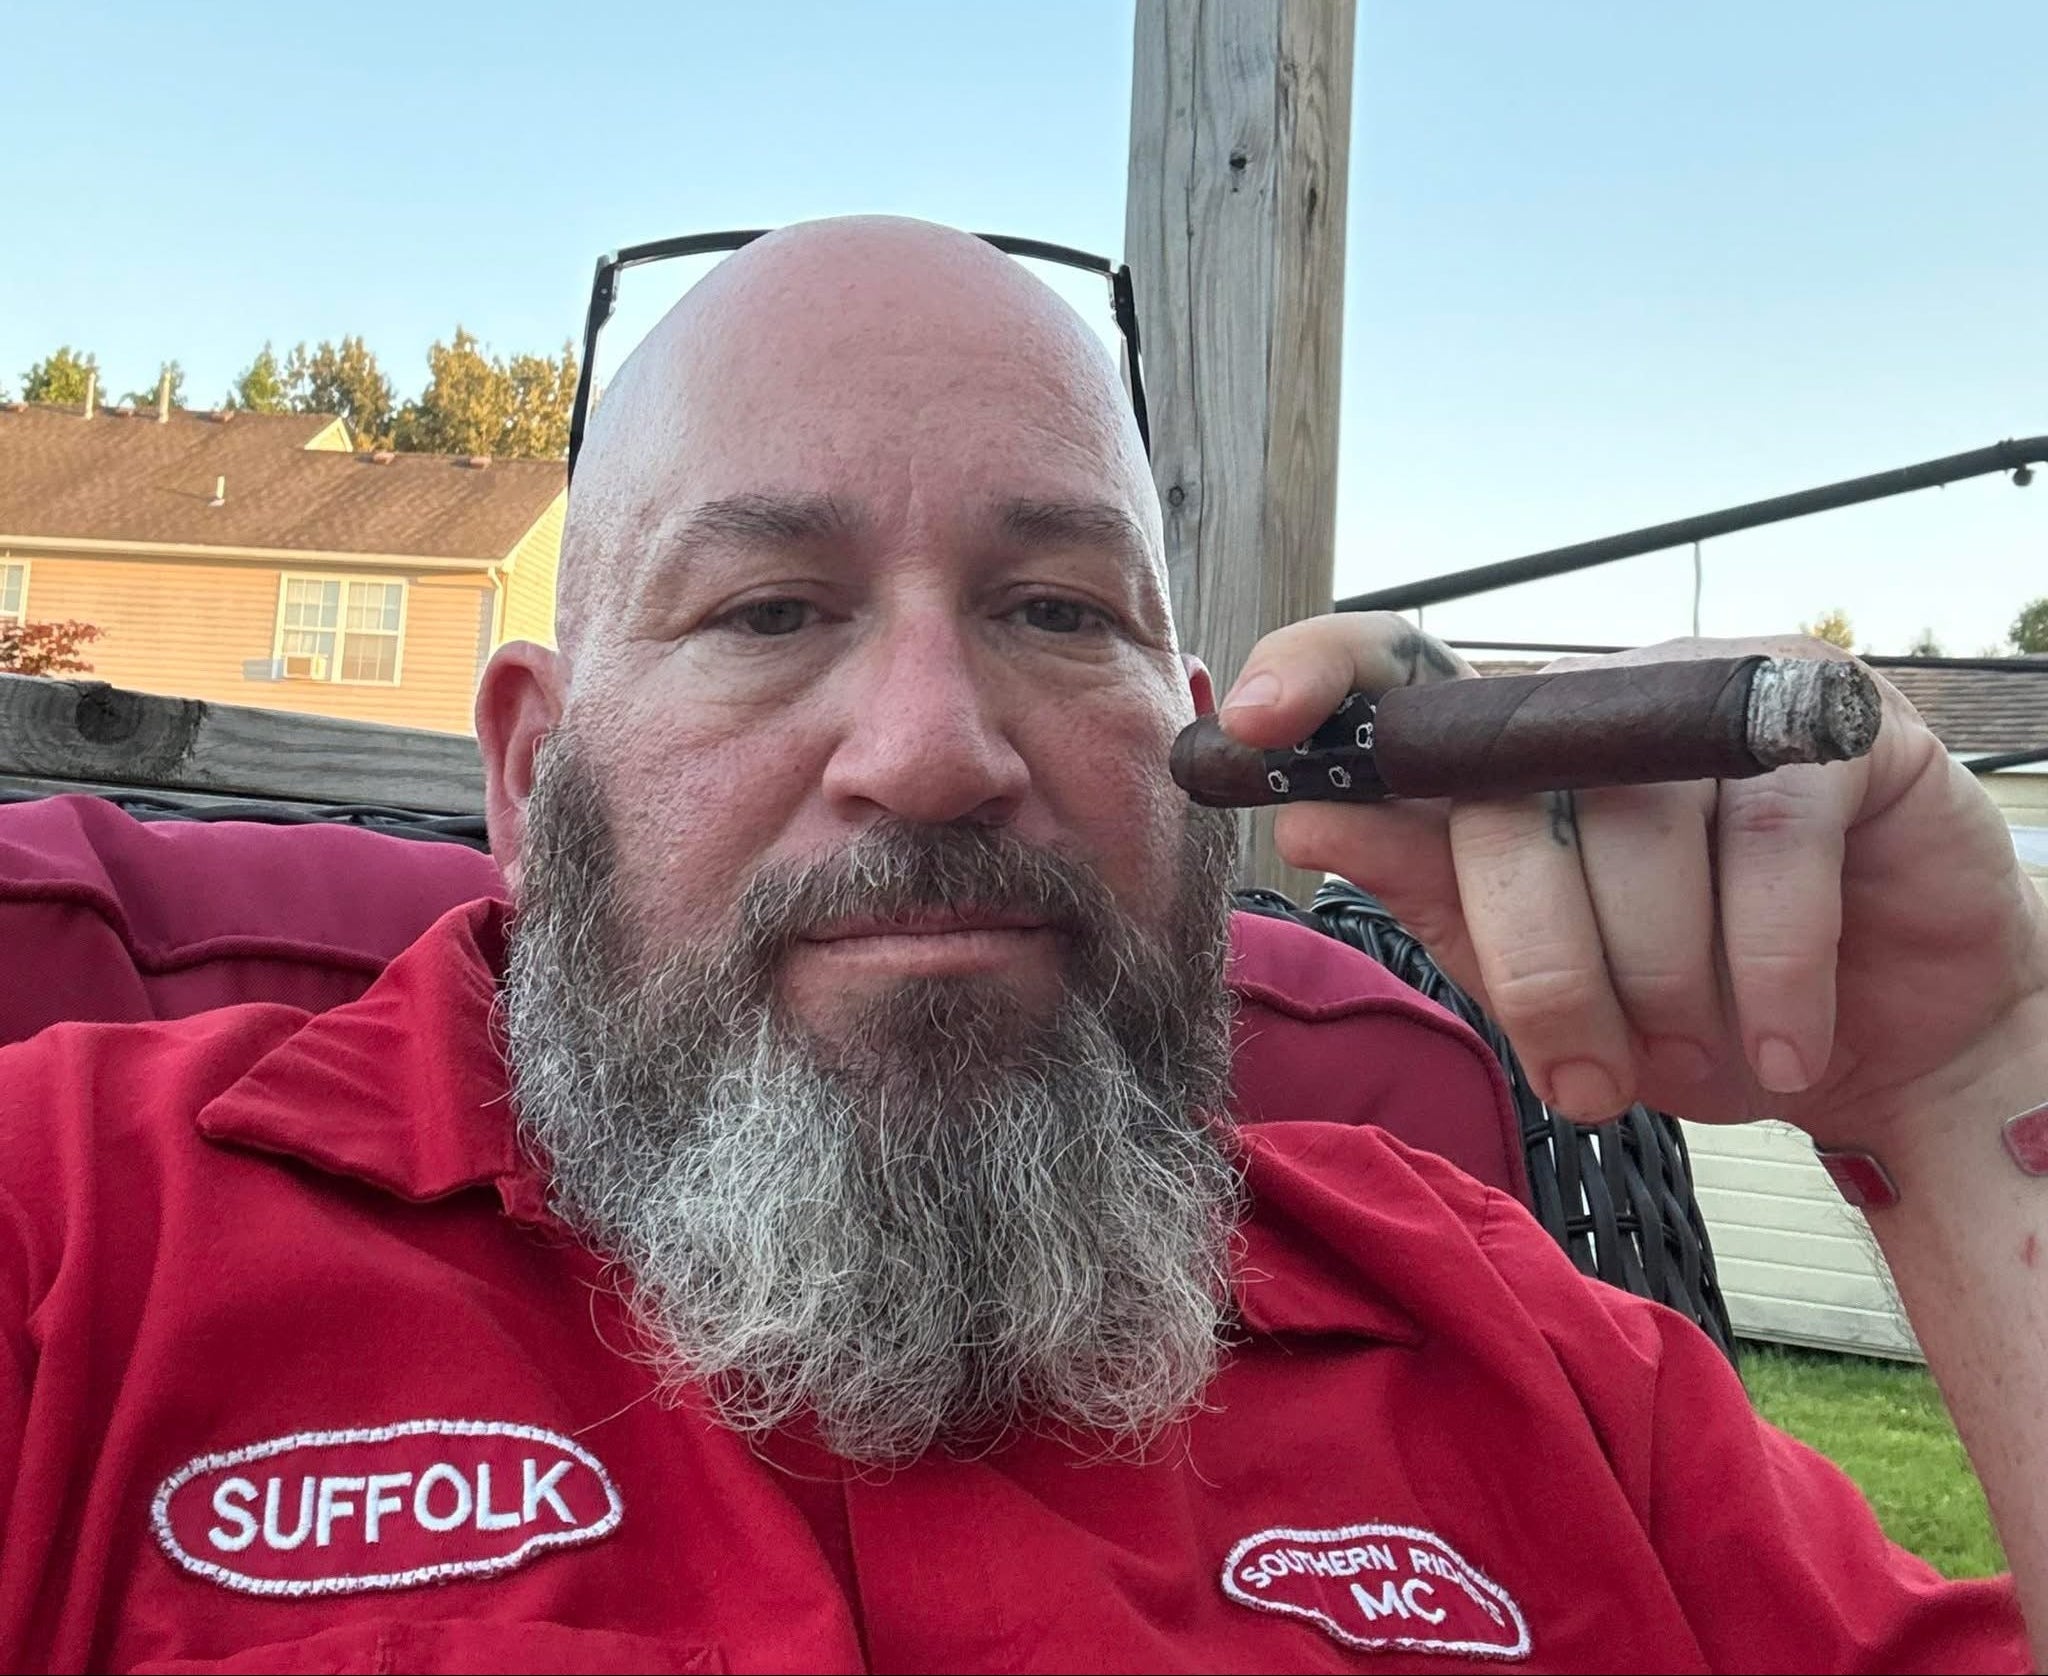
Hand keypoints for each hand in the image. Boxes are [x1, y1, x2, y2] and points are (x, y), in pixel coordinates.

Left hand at [1219, 614, 2047, 1145]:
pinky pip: (1768, 846)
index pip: (1393, 673)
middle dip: (1541, 973)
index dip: (1316, 677)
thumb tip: (1306, 816)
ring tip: (1704, 1058)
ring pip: (1638, 832)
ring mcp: (1713, 694)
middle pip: (1506, 804)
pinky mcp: (1829, 722)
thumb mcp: (1537, 975)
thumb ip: (1430, 894)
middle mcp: (1598, 702)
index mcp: (1509, 754)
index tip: (1248, 727)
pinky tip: (1785, 1044)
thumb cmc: (1687, 1009)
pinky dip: (1767, 974)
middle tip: (1587, 1087)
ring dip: (1664, 986)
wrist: (1881, 1048)